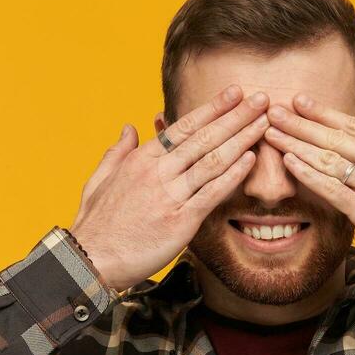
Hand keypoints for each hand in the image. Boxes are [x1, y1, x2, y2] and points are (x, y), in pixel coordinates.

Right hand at [71, 86, 269, 290]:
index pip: (183, 126)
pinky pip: (211, 193)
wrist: (90, 260)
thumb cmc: (96, 225)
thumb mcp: (99, 179)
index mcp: (141, 159)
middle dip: (236, 116)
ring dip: (242, 139)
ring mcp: (170, 195)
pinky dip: (233, 174)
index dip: (212, 108)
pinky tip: (251, 159)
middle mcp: (158, 171)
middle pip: (204, 137)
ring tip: (265, 122)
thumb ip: (117, 151)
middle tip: (262, 99)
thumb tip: (130, 127)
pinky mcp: (180, 221)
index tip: (234, 94)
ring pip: (212, 160)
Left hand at [263, 94, 354, 295]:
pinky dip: (309, 175)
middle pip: (337, 139)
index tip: (301, 101)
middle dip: (302, 123)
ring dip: (297, 145)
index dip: (325, 113)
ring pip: (331, 161)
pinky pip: (333, 190)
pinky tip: (289, 163)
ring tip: (272, 133)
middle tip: (274, 110)